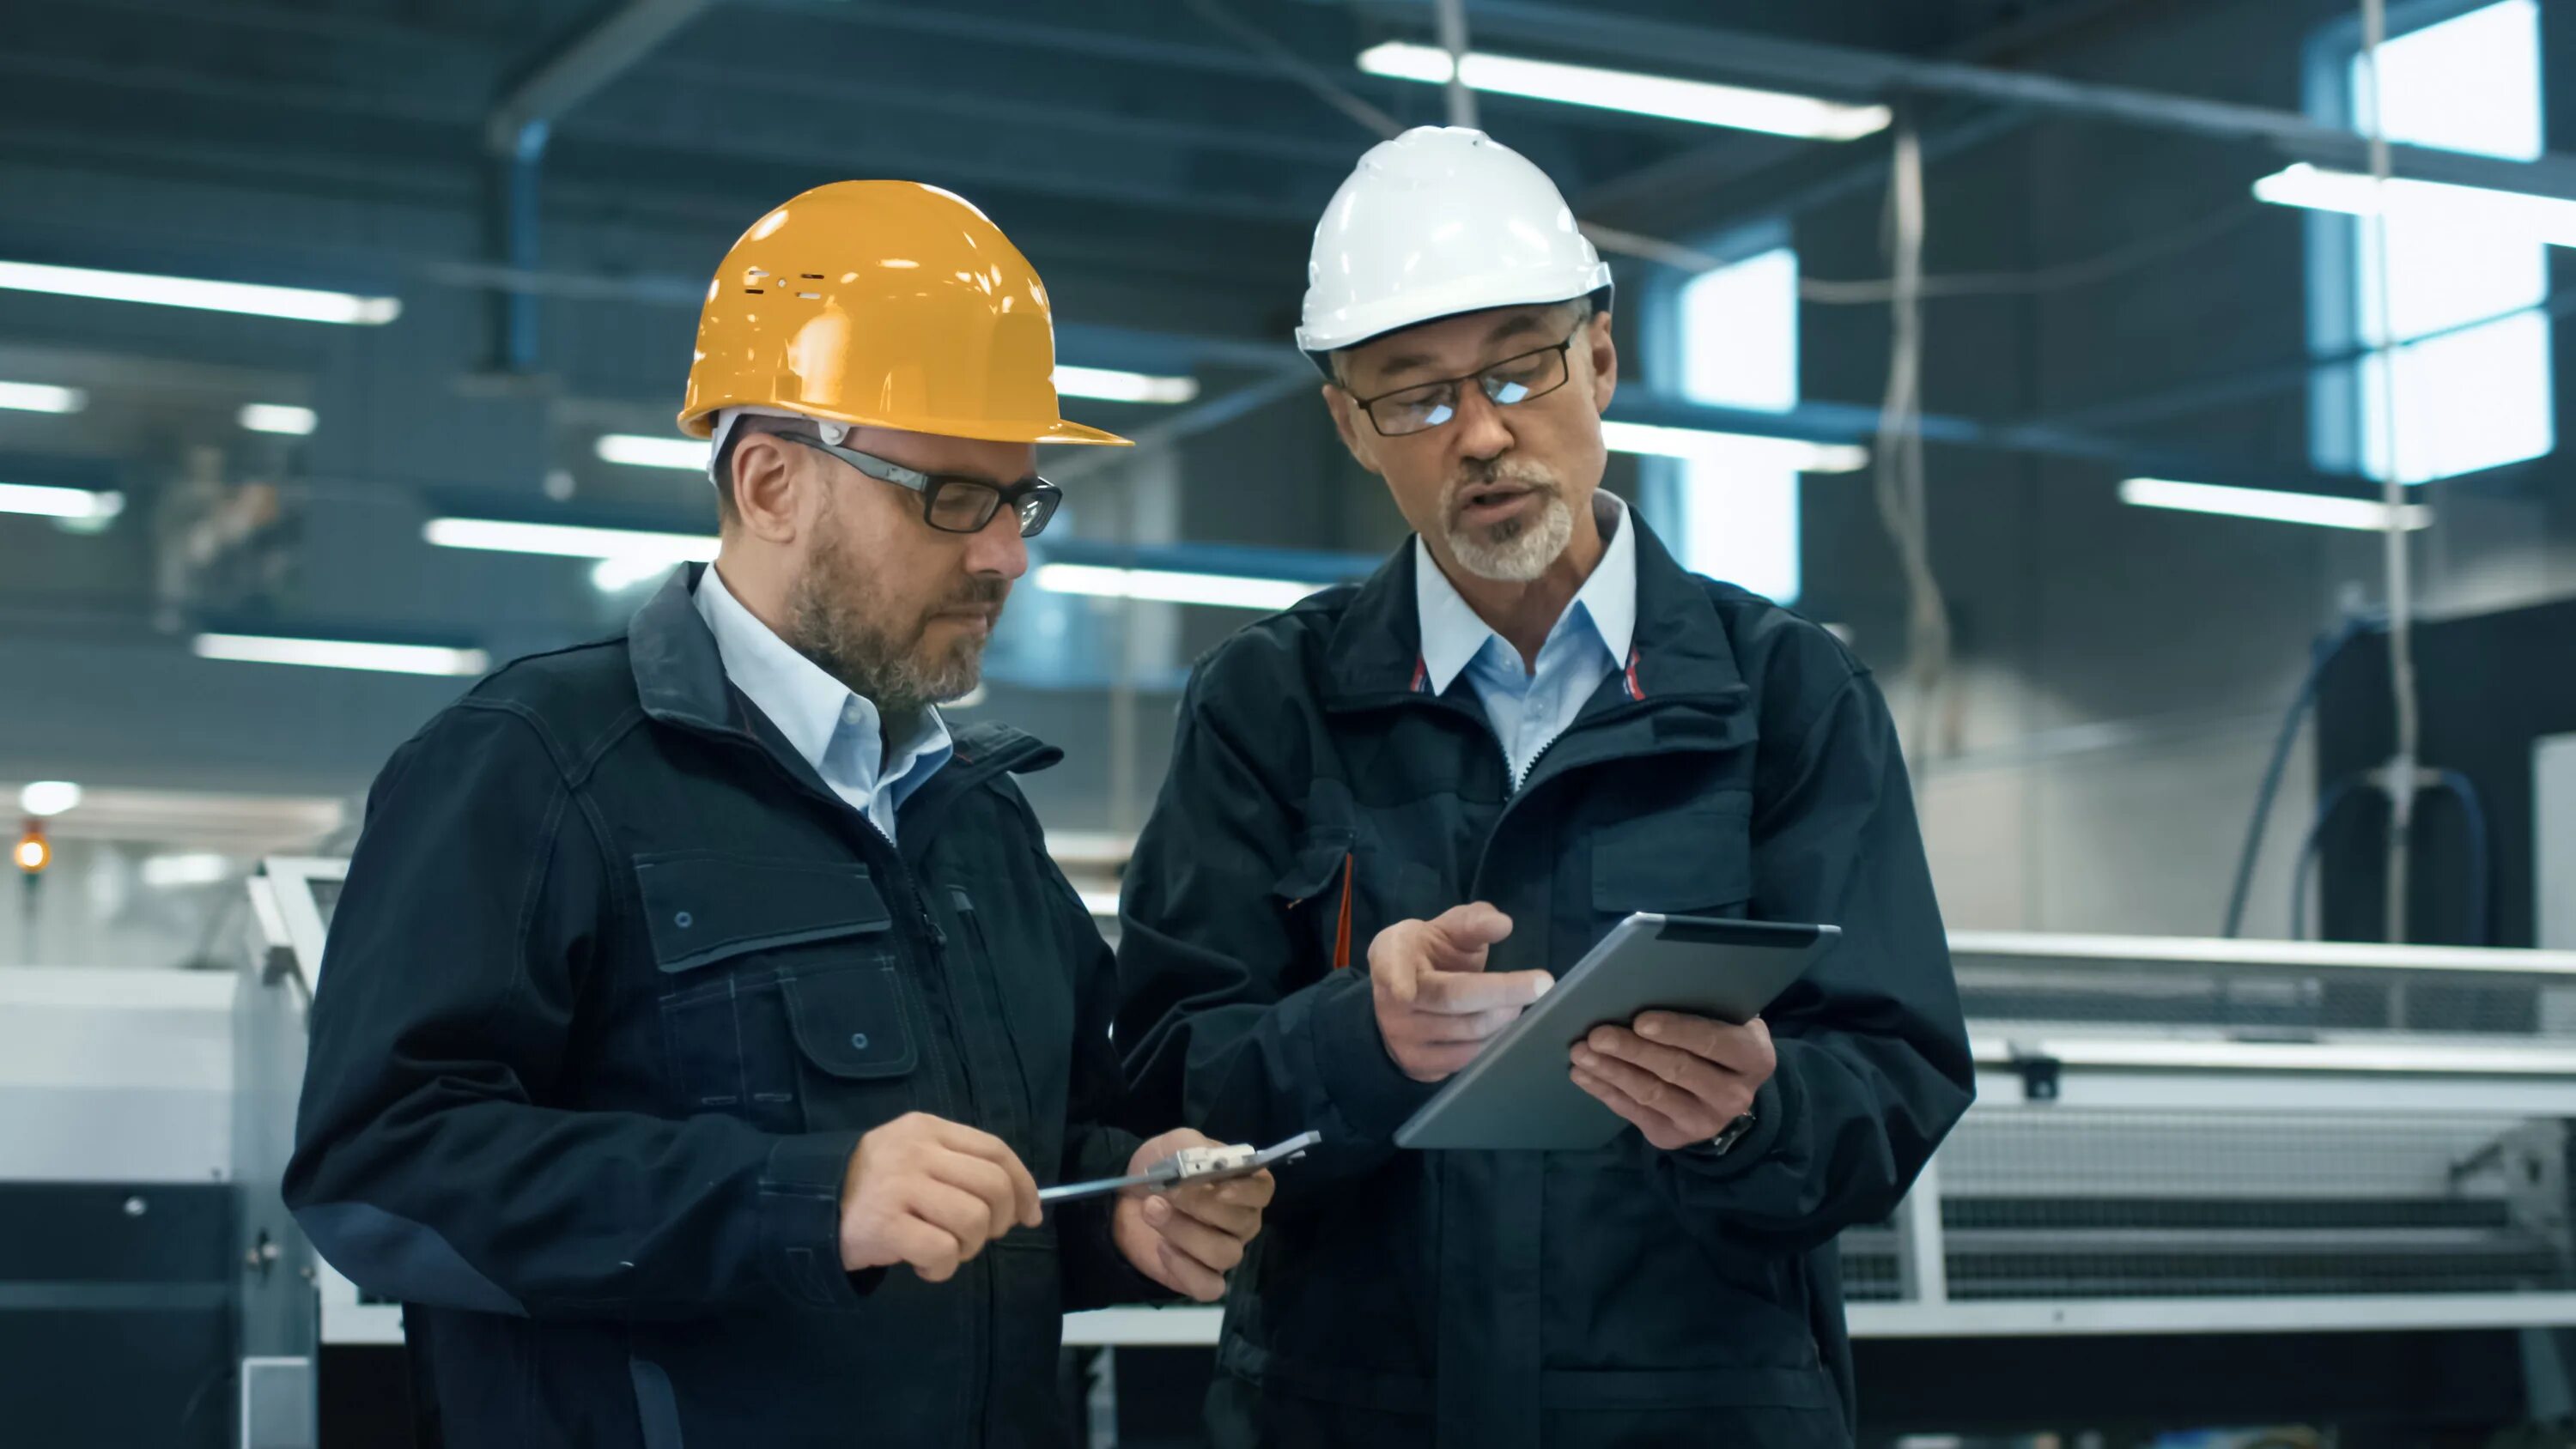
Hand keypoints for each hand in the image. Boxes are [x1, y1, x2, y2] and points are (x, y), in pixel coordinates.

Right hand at [839, 1112, 1041, 1281]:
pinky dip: (942, 1268)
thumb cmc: (873, 1185)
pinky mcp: (885, 1224)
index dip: (1023, 1186)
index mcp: (928, 1128)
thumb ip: (960, 1166)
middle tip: (977, 1237)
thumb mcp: (914, 1156)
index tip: (1030, 1215)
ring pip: (973, 1220)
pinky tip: (924, 1265)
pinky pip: (942, 1251)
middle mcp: (916, 1151)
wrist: (807, 1205)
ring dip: (968, 1247)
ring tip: (945, 1250)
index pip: (996, 1151)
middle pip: (992, 1186)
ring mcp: (899, 1186)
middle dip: (998, 1221)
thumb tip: (1023, 1203)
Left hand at [1112, 1128, 1274, 1301]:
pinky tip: (1162, 1248)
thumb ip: (1192, 1148)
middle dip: (1202, 1206)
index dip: (1246, 1191)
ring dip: (1185, 1232)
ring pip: (1225, 1254)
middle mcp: (1241, 1222)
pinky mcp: (1201, 1278)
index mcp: (1241, 1186)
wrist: (1124, 1198)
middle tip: (1168, 1191)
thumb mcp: (1173, 1145)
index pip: (1262, 1190)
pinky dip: (1185, 1268)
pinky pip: (1209, 1287)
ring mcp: (1223, 1252)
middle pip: (1243, 1223)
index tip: (1219, 1187)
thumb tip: (1207, 1165)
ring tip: (1153, 1211)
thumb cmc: (1159, 1168)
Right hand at [1369, 902, 1553, 1081]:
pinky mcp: (1420, 1065)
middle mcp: (1391, 999)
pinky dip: (1495, 1041)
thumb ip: (1472, 922)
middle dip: (1503, 991)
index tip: (1405, 992)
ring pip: (1467, 1032)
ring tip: (1521, 1003)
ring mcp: (1403, 1037)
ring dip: (1505, 1017)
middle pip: (1452, 998)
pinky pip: (1468, 1058)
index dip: (1397, 977)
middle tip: (1543, 984)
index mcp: (1392, 954)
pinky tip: (1506, 1026)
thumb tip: (1502, 924)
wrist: (1400, 1001)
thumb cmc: (1429, 956)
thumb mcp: (1446, 930)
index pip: (1391, 965)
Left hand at [1569, 1011, 1777, 1151]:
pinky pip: (1633, 1112)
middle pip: (1677, 1069)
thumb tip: (1646, 981)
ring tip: (1581, 1052)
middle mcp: (1734, 1095)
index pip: (1713, 1042)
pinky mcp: (1674, 1137)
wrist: (1725, 1090)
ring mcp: (1705, 1122)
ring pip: (1651, 1093)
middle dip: (1632, 1050)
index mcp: (1754, 1057)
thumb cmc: (1717, 1037)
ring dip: (1611, 1071)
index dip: (1676, 1031)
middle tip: (1596, 1034)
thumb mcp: (1724, 1017)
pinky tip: (1583, 1073)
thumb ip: (1699, 1002)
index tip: (1640, 1020)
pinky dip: (1605, 1091)